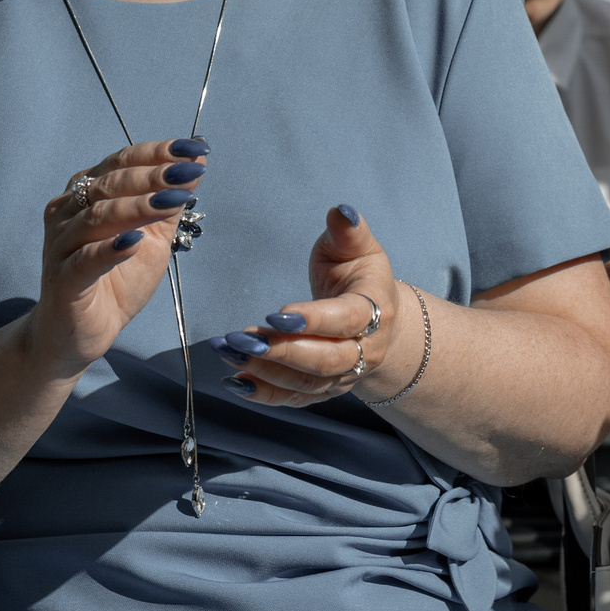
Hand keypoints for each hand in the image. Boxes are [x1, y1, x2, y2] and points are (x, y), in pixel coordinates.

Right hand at [25, 142, 195, 378]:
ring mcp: (61, 245)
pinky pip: (85, 259)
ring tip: (174, 199)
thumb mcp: (152, 237)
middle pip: (110, 184)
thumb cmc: (114, 280)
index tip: (194, 148)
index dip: (158, 153)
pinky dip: (110, 248)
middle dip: (153, 176)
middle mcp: (68, 212)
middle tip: (188, 172)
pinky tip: (134, 241)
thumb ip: (170, 201)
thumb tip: (197, 161)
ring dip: (138, 205)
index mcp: (86, 195)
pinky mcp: (62, 280)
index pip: (121, 162)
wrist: (80, 334)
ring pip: (98, 216)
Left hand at [220, 205, 408, 406]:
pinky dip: (265, 394)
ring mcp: (344, 375)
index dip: (313, 320)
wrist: (380, 322)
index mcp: (376, 309)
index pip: (347, 319)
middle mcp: (365, 349)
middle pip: (326, 360)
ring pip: (306, 383)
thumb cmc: (360, 277)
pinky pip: (294, 399)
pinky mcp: (324, 390)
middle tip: (241, 340)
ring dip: (265, 371)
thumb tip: (341, 211)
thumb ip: (348, 231)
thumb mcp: (358, 249)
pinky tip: (236, 382)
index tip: (276, 315)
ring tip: (229, 353)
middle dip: (282, 352)